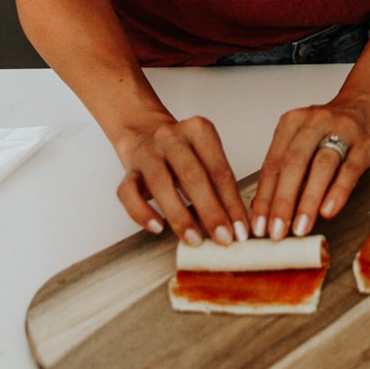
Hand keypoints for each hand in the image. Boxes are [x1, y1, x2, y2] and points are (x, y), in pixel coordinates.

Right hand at [115, 114, 250, 245]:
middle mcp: (171, 137)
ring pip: (160, 183)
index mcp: (198, 130)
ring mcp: (147, 153)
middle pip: (192, 175)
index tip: (241, 229)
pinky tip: (157, 227)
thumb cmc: (182, 152)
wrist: (145, 134)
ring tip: (194, 238)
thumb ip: (218, 185)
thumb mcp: (205, 158)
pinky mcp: (128, 170)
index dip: (232, 202)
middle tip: (223, 237)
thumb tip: (235, 224)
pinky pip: (129, 193)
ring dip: (180, 215)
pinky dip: (142, 213)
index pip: (219, 170)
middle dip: (211, 210)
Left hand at [250, 95, 369, 240]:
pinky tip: (328, 211)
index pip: (273, 163)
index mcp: (293, 122)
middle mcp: (315, 123)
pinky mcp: (366, 144)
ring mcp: (343, 131)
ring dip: (308, 200)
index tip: (259, 225)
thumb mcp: (302, 139)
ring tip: (300, 227)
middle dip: (282, 201)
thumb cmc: (330, 128)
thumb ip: (285, 167)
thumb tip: (265, 208)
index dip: (264, 197)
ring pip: (321, 166)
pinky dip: (338, 192)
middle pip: (294, 163)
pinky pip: (350, 169)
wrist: (368, 103)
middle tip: (276, 231)